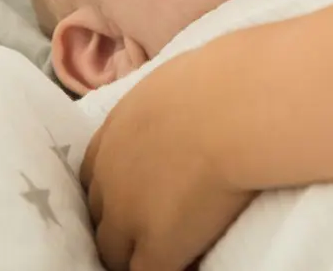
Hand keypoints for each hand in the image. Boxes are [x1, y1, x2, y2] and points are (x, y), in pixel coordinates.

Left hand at [81, 51, 254, 270]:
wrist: (237, 110)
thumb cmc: (224, 80)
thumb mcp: (179, 80)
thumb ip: (169, 102)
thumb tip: (192, 99)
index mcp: (114, 131)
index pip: (95, 175)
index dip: (114, 191)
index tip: (135, 197)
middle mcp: (110, 175)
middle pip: (99, 216)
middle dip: (116, 226)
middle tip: (147, 231)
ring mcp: (128, 215)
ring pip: (114, 253)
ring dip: (132, 255)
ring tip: (161, 257)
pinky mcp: (157, 247)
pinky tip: (185, 266)